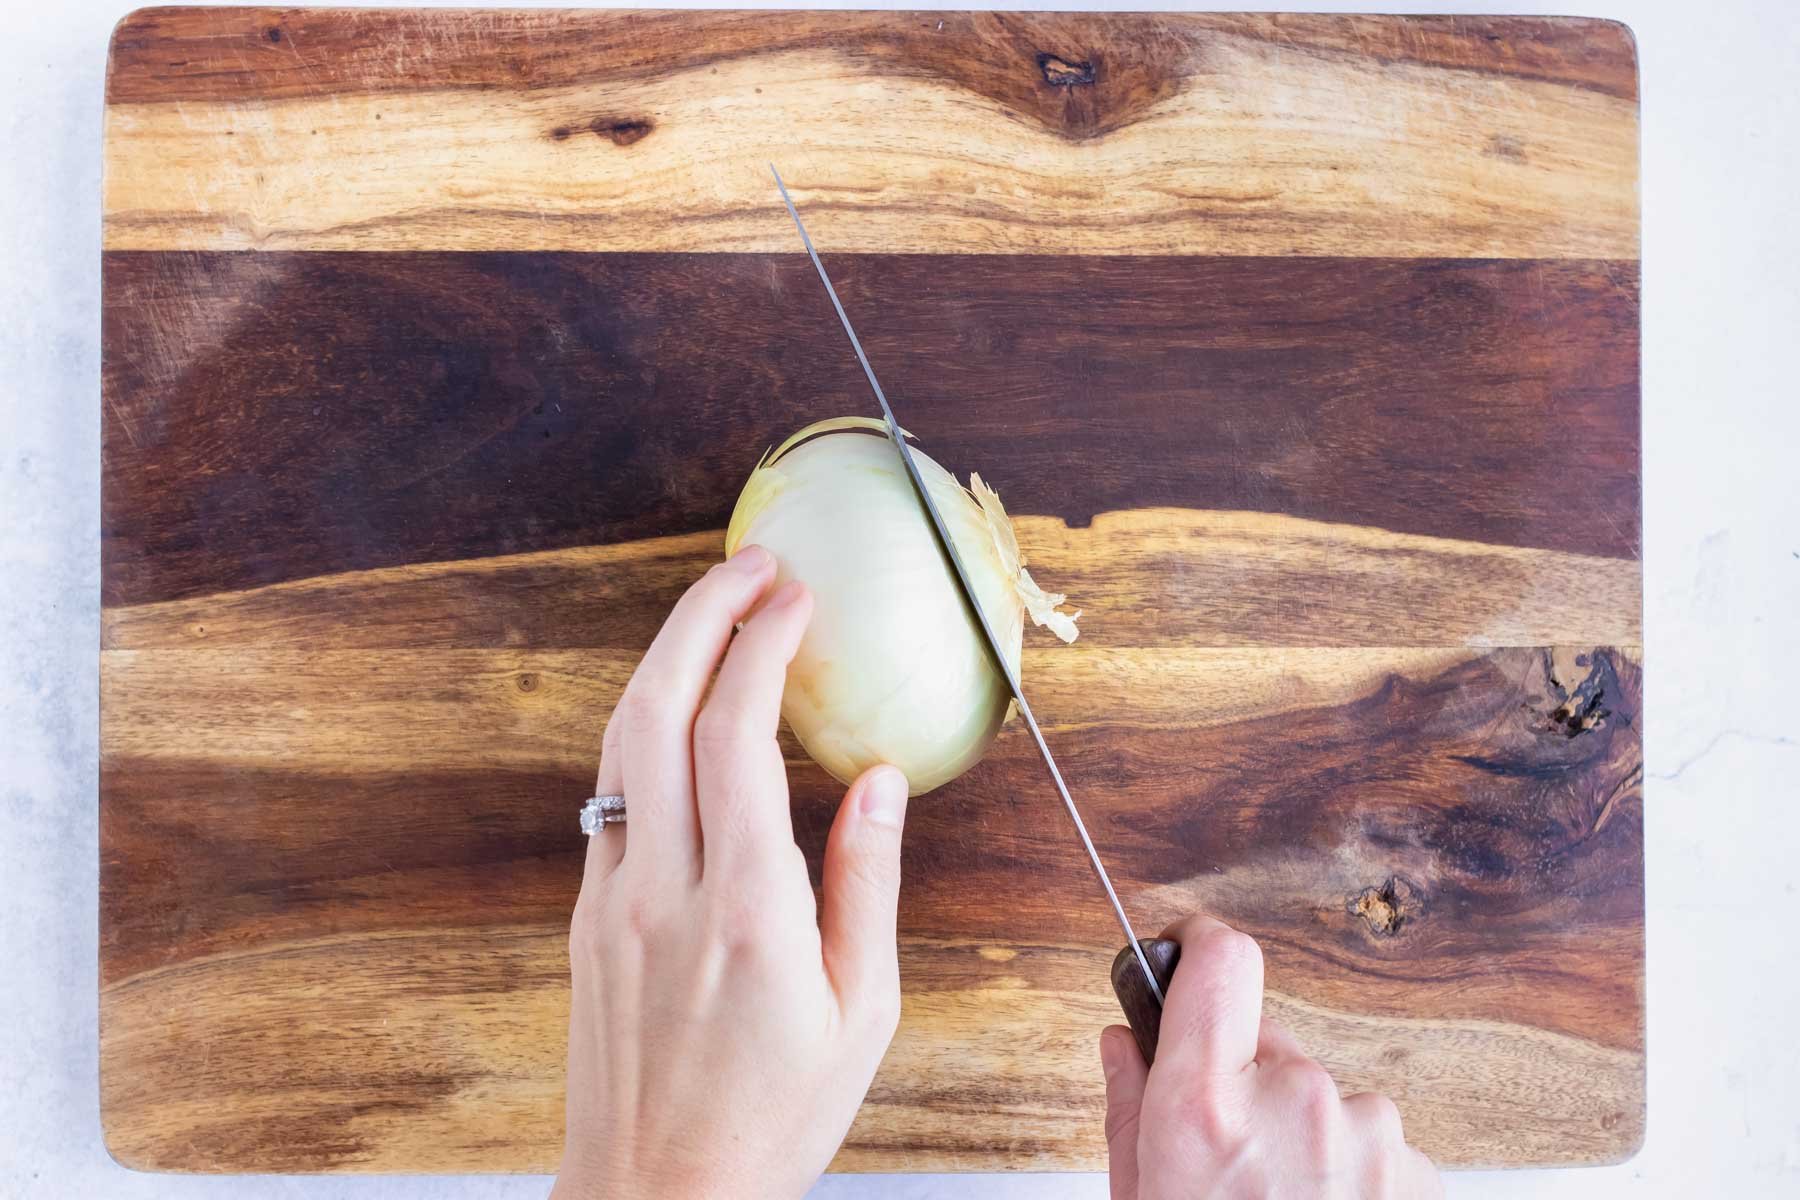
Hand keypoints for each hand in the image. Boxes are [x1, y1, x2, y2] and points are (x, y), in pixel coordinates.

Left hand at [553, 545, 909, 1199]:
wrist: (656, 1196)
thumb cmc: (772, 1118)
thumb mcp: (862, 1012)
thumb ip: (868, 883)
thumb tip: (880, 781)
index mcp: (748, 911)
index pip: (737, 735)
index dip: (761, 644)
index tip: (797, 597)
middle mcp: (667, 889)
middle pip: (657, 707)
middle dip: (700, 613)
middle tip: (750, 564)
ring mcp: (615, 898)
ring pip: (620, 740)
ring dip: (666, 658)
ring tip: (719, 612)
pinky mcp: (592, 914)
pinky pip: (613, 790)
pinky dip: (649, 726)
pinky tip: (688, 711)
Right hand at [1101, 915, 1441, 1198]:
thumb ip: (1128, 1109)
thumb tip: (1124, 1042)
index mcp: (1206, 1109)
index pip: (1220, 960)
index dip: (1199, 944)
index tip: (1187, 949)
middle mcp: (1295, 1101)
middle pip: (1265, 1042)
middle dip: (1243, 1082)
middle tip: (1226, 1162)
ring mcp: (1368, 1133)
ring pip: (1320, 1097)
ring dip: (1301, 1135)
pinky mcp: (1416, 1167)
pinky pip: (1368, 1141)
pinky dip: (1346, 1172)